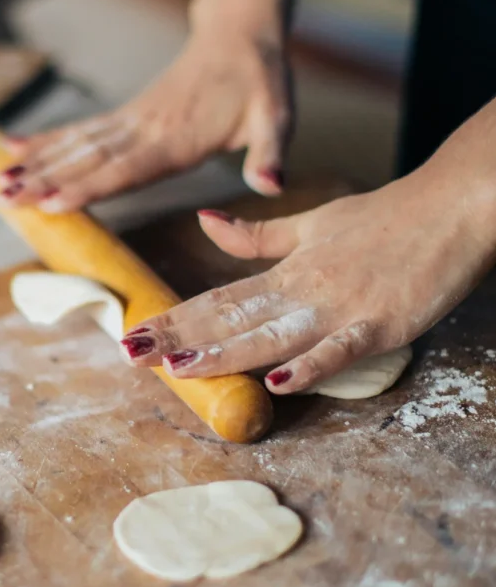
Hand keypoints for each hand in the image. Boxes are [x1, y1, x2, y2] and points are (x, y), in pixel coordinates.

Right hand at [0, 0, 292, 211]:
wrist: (241, 35)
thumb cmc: (260, 83)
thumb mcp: (277, 117)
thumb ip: (270, 153)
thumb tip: (271, 184)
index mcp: (178, 139)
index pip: (125, 167)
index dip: (88, 186)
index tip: (52, 202)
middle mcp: (146, 130)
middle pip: (88, 158)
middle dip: (45, 179)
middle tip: (7, 197)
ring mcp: (131, 121)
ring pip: (76, 145)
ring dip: (36, 163)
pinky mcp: (126, 117)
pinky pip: (80, 131)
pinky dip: (46, 141)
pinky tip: (13, 148)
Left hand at [119, 171, 495, 392]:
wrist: (453, 204)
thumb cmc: (385, 218)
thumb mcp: (313, 224)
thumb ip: (257, 236)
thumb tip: (204, 222)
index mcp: (287, 270)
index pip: (218, 297)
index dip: (175, 317)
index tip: (134, 332)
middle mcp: (303, 289)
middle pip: (232, 318)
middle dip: (181, 338)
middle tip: (133, 354)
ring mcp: (340, 307)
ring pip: (273, 334)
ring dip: (226, 352)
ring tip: (181, 368)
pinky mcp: (380, 323)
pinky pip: (340, 349)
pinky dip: (310, 366)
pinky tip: (278, 382)